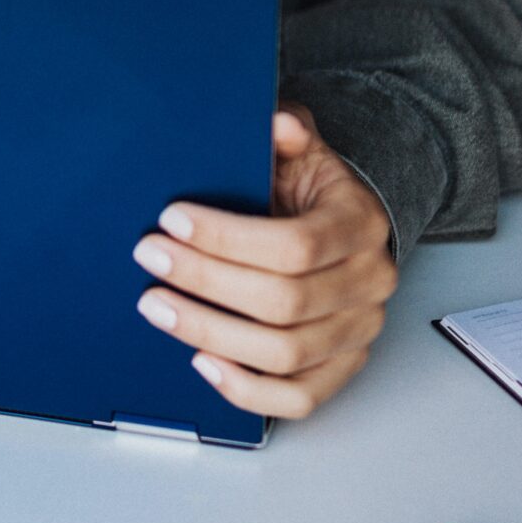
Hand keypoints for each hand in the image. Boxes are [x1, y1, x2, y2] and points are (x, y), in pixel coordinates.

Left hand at [132, 107, 397, 419]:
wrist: (345, 228)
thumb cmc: (311, 191)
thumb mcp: (301, 151)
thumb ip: (289, 134)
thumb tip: (278, 124)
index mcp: (361, 226)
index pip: (295, 245)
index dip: (226, 238)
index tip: (171, 221)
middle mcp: (370, 284)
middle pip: (284, 302)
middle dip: (205, 281)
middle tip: (151, 259)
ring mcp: (358, 332)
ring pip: (284, 353)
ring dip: (211, 332)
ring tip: (159, 307)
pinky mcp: (341, 368)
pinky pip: (298, 398)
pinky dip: (246, 389)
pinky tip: (202, 361)